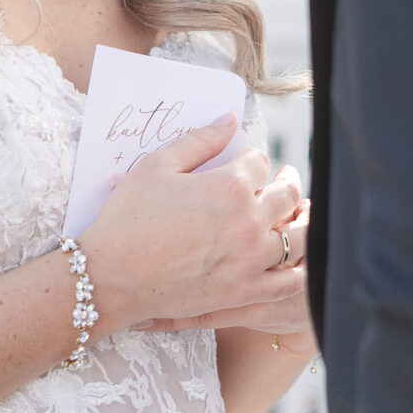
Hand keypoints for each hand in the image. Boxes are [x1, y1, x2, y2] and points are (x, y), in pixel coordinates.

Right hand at [80, 123, 302, 335]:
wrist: (111, 277)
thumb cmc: (127, 219)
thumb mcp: (156, 167)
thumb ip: (199, 141)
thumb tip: (229, 120)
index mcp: (229, 187)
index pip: (260, 163)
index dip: (253, 161)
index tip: (247, 165)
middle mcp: (248, 223)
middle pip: (286, 194)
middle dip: (285, 182)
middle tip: (283, 179)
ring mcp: (250, 261)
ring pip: (298, 237)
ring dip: (299, 221)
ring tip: (295, 215)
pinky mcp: (245, 292)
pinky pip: (291, 282)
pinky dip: (301, 269)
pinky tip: (298, 260)